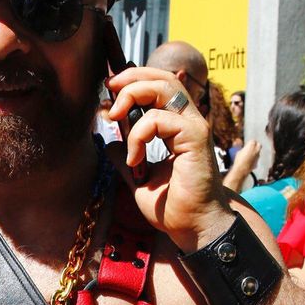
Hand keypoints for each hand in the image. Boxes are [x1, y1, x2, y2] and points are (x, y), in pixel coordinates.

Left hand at [106, 66, 230, 251]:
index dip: (133, 82)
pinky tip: (134, 159)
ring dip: (131, 97)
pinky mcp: (195, 137)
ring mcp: (194, 127)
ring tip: (115, 120)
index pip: (158, 87)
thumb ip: (126, 158)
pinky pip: (159, 120)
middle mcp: (188, 122)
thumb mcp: (139, 179)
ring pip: (163, 87)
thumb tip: (109, 144)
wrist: (191, 227)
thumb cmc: (172, 207)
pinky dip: (138, 135)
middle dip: (131, 77)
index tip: (109, 96)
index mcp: (177, 127)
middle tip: (109, 91)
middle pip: (162, 77)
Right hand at [224, 139, 261, 192]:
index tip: (247, 144)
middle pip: (258, 145)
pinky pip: (256, 158)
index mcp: (252, 145)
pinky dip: (254, 158)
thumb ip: (241, 148)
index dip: (250, 143)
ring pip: (258, 152)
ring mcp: (258, 156)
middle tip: (250, 148)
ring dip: (255, 152)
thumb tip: (241, 146)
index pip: (253, 141)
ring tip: (248, 155)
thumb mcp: (238, 152)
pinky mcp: (257, 162)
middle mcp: (257, 150)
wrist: (241, 170)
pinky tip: (249, 160)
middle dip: (255, 146)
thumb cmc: (239, 160)